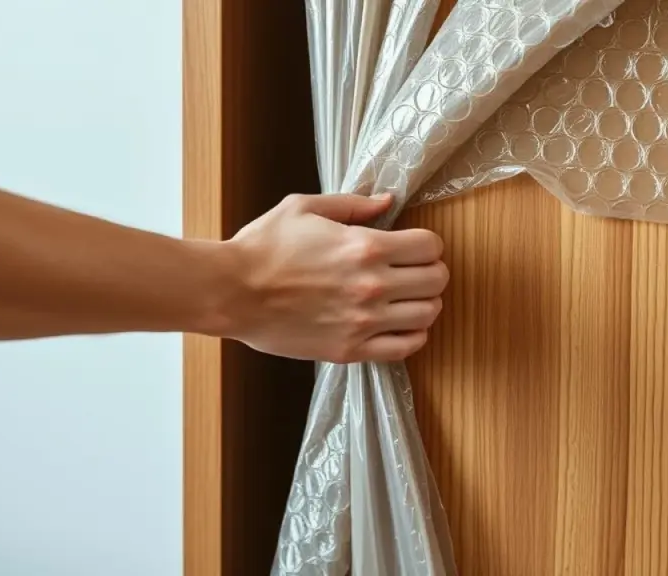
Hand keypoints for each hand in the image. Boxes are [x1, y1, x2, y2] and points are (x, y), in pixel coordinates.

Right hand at [217, 193, 447, 362]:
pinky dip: (413, 336)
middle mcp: (372, 285)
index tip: (415, 247)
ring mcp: (363, 321)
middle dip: (432, 272)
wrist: (231, 293)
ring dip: (425, 304)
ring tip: (409, 299)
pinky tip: (400, 326)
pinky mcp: (350, 350)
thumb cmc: (263, 247)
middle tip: (416, 272)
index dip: (428, 244)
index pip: (431, 246)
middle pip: (436, 281)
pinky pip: (405, 348)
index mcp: (364, 246)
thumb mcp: (305, 208)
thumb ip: (353, 205)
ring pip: (428, 315)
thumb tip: (388, 201)